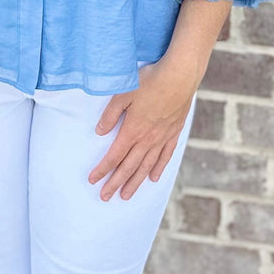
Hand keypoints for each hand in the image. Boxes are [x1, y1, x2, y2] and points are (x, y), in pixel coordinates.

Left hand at [87, 57, 195, 201]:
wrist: (180, 76)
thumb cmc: (150, 80)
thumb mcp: (124, 93)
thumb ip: (111, 114)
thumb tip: (99, 131)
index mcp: (132, 129)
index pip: (114, 156)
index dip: (102, 170)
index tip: (93, 180)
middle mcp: (147, 139)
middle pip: (129, 167)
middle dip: (115, 183)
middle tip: (105, 197)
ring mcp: (162, 137)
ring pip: (146, 166)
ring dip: (135, 182)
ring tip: (126, 196)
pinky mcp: (174, 132)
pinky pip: (165, 156)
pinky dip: (158, 168)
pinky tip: (153, 178)